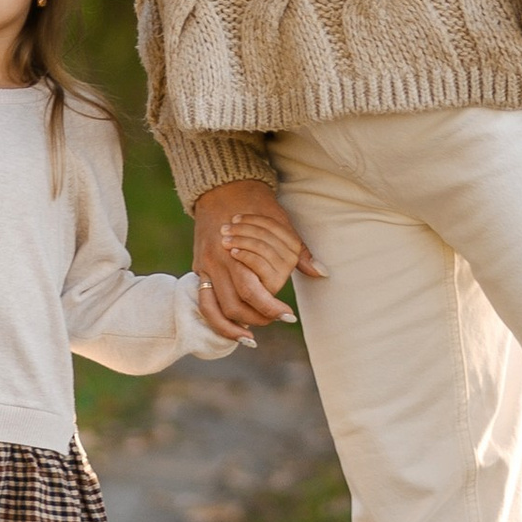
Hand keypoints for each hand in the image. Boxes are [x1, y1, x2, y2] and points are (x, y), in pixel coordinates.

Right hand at [189, 180, 318, 340]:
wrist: (222, 187)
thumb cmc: (257, 205)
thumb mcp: (281, 223)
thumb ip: (299, 252)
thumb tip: (322, 273)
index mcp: (239, 249)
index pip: (253, 291)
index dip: (271, 308)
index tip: (289, 316)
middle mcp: (219, 261)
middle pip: (235, 305)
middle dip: (258, 318)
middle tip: (277, 319)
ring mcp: (206, 266)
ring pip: (216, 309)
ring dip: (235, 327)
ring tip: (253, 335)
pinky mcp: (199, 269)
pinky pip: (204, 302)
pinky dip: (217, 320)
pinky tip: (234, 329)